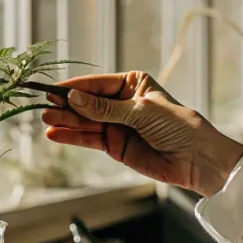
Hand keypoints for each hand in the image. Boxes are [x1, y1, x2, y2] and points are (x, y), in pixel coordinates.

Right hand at [40, 72, 242, 196]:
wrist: (196, 159)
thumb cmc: (178, 126)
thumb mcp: (140, 112)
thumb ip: (104, 108)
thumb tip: (73, 98)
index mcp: (133, 84)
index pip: (98, 83)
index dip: (75, 87)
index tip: (54, 90)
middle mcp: (122, 102)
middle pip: (88, 102)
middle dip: (67, 105)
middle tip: (45, 106)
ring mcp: (117, 124)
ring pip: (85, 121)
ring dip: (66, 121)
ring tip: (46, 121)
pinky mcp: (115, 145)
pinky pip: (89, 139)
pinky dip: (72, 137)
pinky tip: (56, 134)